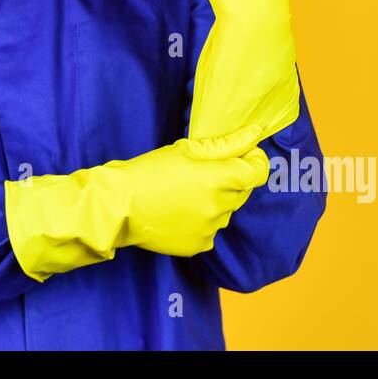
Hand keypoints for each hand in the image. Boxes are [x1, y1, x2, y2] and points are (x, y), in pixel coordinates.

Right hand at [106, 123, 271, 256]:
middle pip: (243, 190)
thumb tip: (255, 133)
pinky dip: (202, 220)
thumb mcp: (186, 149)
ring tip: (184, 192)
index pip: (258, 171)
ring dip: (216, 200)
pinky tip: (179, 211)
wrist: (118, 206)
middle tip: (201, 171)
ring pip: (226, 210)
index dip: (254, 159)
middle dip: (231, 178)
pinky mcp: (199, 245)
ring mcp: (210, 229)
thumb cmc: (149, 171)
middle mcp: (220, 207)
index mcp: (219, 179)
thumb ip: (227, 144)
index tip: (241, 154)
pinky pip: (211, 229)